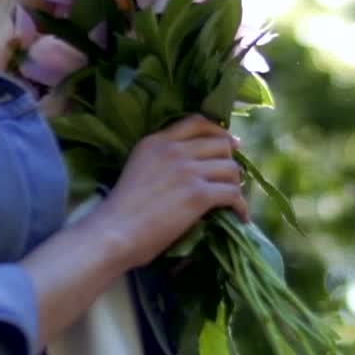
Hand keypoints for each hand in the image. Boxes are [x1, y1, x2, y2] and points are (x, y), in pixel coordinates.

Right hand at [86, 114, 247, 270]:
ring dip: (236, 184)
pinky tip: (241, 216)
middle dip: (230, 160)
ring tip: (233, 197)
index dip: (218, 132)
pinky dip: (241, 206)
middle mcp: (173, 150)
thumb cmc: (120, 210)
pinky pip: (233, 194)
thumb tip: (195, 165)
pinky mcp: (198, 195)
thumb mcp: (138, 168)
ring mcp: (187, 171)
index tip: (228, 143)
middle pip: (220, 144)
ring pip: (231, 168)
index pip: (196, 122)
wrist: (114, 232)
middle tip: (232, 176)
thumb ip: (161, 159)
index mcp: (155, 141)